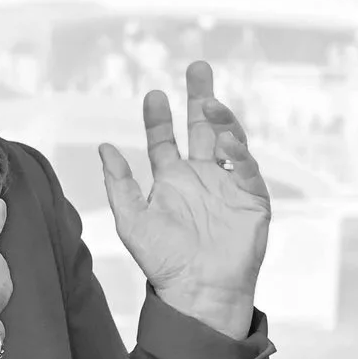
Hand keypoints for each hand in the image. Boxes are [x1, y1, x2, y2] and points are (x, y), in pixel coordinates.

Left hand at [100, 61, 268, 338]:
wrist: (198, 292)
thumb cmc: (162, 262)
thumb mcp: (132, 221)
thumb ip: (119, 184)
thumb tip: (105, 146)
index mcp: (172, 180)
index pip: (165, 139)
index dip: (159, 118)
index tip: (153, 95)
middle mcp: (201, 178)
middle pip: (202, 128)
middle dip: (200, 98)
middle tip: (198, 66)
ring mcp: (228, 186)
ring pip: (229, 141)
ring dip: (221, 119)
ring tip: (210, 101)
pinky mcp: (252, 201)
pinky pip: (248, 170)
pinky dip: (241, 153)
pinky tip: (228, 140)